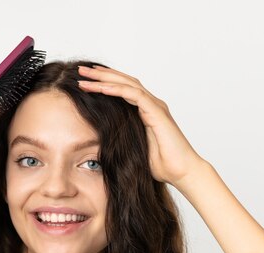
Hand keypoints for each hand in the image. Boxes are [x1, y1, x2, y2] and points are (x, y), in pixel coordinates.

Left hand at [77, 65, 205, 186]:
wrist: (182, 172)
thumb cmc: (161, 164)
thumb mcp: (133, 147)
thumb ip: (122, 137)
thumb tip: (100, 140)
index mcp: (146, 110)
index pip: (123, 88)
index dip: (105, 81)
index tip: (86, 79)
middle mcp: (151, 104)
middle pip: (123, 81)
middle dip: (101, 74)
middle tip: (81, 69)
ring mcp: (155, 106)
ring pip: (127, 84)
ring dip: (104, 78)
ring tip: (85, 74)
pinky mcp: (158, 112)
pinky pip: (134, 95)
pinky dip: (117, 89)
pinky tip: (101, 87)